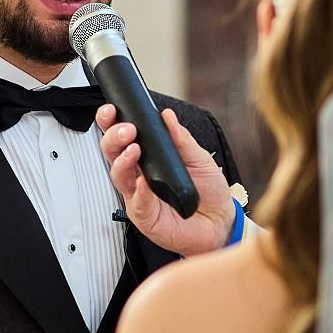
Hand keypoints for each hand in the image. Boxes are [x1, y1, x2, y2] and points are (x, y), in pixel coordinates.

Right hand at [98, 105, 236, 255]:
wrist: (220, 222)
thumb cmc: (208, 192)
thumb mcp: (199, 159)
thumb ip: (182, 139)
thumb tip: (167, 116)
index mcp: (148, 158)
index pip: (122, 137)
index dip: (112, 123)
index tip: (112, 110)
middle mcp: (138, 175)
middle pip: (113, 153)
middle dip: (114, 137)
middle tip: (127, 130)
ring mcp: (138, 196)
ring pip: (118, 176)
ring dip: (123, 161)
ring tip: (134, 149)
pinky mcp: (145, 216)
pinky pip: (137, 203)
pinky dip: (140, 191)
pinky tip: (144, 182)